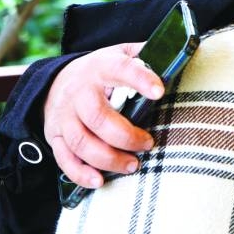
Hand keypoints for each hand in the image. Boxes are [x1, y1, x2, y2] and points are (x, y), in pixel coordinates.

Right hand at [43, 42, 163, 188]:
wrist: (55, 80)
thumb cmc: (101, 70)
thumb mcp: (121, 53)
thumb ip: (145, 54)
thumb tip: (178, 54)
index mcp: (102, 67)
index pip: (121, 70)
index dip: (140, 80)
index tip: (159, 92)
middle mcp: (79, 92)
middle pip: (98, 116)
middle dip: (126, 136)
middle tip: (148, 144)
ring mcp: (64, 115)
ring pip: (81, 141)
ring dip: (108, 158)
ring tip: (132, 165)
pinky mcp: (54, 135)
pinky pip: (64, 158)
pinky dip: (80, 173)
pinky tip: (99, 181)